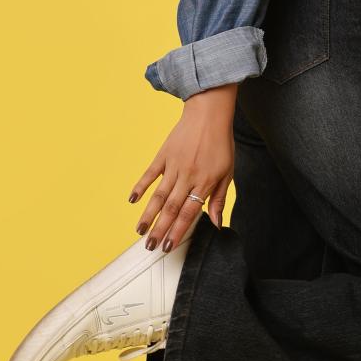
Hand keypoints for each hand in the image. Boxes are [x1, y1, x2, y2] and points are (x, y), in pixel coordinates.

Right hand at [128, 83, 237, 251]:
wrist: (209, 114)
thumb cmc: (221, 144)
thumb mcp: (228, 173)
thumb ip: (219, 199)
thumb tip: (216, 223)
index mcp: (205, 182)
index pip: (189, 212)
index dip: (178, 231)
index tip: (168, 245)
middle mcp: (188, 176)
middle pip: (171, 208)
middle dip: (160, 229)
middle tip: (150, 246)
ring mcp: (174, 165)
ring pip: (159, 195)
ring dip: (148, 214)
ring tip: (139, 231)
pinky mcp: (164, 155)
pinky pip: (150, 173)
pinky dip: (140, 186)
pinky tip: (132, 200)